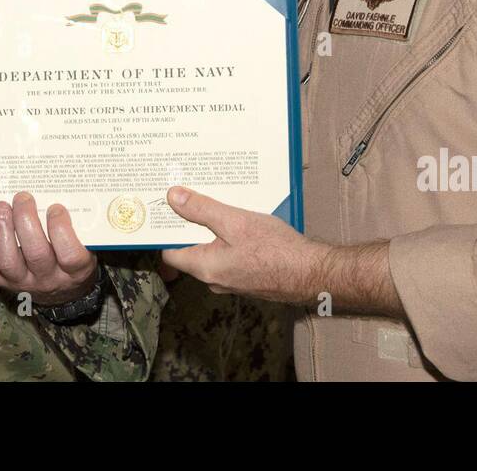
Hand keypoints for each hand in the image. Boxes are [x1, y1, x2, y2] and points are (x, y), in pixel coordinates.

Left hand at [0, 191, 98, 306]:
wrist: (64, 292)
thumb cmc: (74, 258)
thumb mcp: (86, 245)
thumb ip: (78, 226)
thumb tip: (58, 191)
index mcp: (77, 270)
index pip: (70, 254)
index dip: (61, 229)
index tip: (56, 207)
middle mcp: (52, 280)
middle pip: (36, 253)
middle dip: (26, 220)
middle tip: (23, 198)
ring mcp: (28, 284)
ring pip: (10, 262)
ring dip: (3, 231)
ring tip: (1, 207)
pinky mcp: (9, 285)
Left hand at [160, 186, 325, 304]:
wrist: (312, 272)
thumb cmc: (276, 250)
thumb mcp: (235, 221)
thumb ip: (202, 210)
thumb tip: (173, 197)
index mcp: (205, 267)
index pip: (169, 252)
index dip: (165, 230)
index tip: (165, 208)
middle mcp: (214, 279)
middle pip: (190, 249)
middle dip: (189, 224)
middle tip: (190, 197)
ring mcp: (231, 280)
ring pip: (210, 251)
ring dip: (211, 229)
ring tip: (216, 204)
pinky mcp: (246, 277)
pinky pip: (227, 255)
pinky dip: (227, 238)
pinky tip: (238, 221)